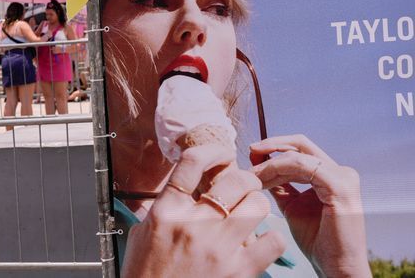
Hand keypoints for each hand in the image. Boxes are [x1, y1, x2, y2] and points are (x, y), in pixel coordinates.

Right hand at [121, 144, 284, 277]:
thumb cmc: (146, 274)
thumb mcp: (144, 232)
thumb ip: (165, 208)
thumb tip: (183, 188)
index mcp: (167, 211)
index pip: (192, 163)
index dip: (212, 151)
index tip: (222, 154)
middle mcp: (194, 224)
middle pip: (235, 180)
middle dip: (244, 180)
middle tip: (243, 187)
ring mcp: (219, 247)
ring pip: (258, 205)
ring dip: (257, 205)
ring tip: (250, 213)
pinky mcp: (239, 270)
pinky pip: (272, 241)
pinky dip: (270, 239)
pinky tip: (259, 242)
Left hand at [250, 135, 370, 277]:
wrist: (335, 266)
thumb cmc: (316, 240)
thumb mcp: (292, 205)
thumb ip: (281, 185)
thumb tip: (259, 166)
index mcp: (331, 174)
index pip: (300, 148)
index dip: (274, 147)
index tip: (251, 153)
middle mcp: (341, 171)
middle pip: (300, 144)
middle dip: (271, 146)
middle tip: (249, 153)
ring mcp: (343, 177)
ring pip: (297, 156)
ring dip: (270, 163)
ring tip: (251, 175)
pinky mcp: (340, 186)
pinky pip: (303, 167)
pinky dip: (279, 170)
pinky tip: (264, 181)